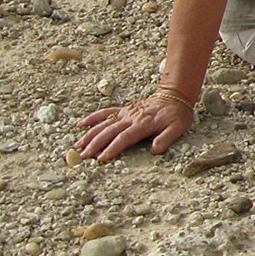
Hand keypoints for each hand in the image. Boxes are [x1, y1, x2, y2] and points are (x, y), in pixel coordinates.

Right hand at [75, 94, 191, 161]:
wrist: (175, 96)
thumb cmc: (176, 115)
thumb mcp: (177, 128)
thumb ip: (166, 138)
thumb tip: (156, 150)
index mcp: (143, 124)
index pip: (124, 138)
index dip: (112, 148)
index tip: (101, 159)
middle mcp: (131, 118)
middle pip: (109, 131)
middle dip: (95, 144)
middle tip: (82, 156)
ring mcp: (126, 113)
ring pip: (104, 123)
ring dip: (89, 134)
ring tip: (77, 146)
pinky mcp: (124, 110)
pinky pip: (106, 112)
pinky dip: (93, 118)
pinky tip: (80, 125)